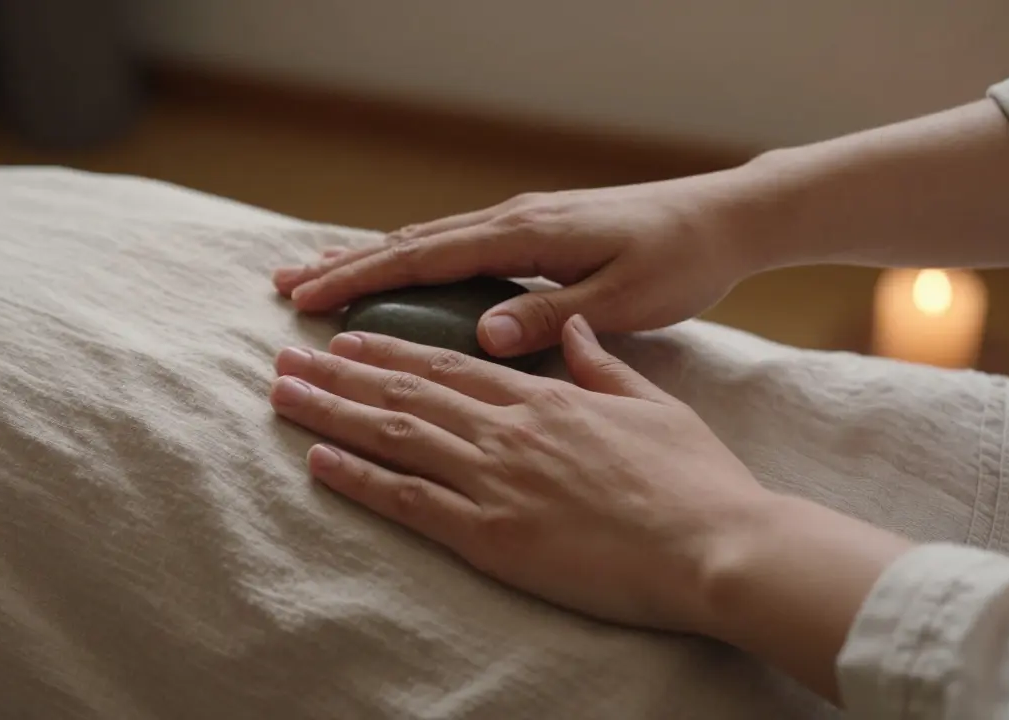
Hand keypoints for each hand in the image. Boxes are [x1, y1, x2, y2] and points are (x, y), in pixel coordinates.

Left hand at [267, 314, 774, 633]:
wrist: (715, 543)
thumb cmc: (693, 479)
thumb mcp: (652, 404)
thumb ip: (602, 364)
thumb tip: (573, 330)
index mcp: (545, 397)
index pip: (450, 365)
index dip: (392, 350)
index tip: (349, 338)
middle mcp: (508, 429)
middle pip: (406, 391)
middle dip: (340, 372)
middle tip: (286, 356)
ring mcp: (495, 480)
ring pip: (394, 434)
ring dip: (330, 411)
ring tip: (282, 392)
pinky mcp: (491, 536)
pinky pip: (407, 500)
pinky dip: (357, 476)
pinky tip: (317, 458)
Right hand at [273, 172, 767, 357]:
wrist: (724, 218)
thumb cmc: (678, 261)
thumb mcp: (624, 299)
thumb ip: (553, 319)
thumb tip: (481, 338)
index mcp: (526, 235)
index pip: (425, 258)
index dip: (361, 278)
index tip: (307, 298)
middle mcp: (513, 219)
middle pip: (412, 241)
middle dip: (345, 263)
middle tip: (285, 285)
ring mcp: (523, 221)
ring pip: (429, 239)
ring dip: (372, 256)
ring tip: (320, 274)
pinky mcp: (536, 231)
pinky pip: (456, 244)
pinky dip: (413, 257)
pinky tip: (398, 270)